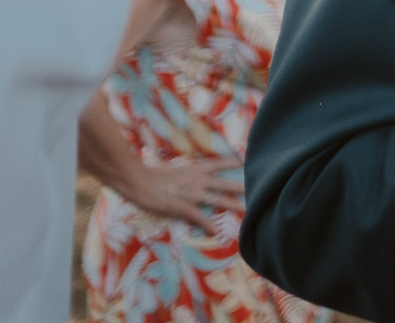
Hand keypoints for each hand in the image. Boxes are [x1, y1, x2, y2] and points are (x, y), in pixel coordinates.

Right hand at [117, 155, 243, 225]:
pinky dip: (209, 226)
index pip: (219, 163)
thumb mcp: (171, 168)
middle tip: (255, 188)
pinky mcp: (185, 208)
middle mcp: (198, 180)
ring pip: (219, 201)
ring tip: (246, 209)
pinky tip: (217, 233)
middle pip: (225, 184)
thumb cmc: (150, 174)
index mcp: (194, 169)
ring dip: (232, 206)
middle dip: (240, 187)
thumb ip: (182, 173)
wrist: (139, 182)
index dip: (233, 163)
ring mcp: (193, 194)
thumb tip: (184, 175)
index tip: (245, 162)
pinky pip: (201, 218)